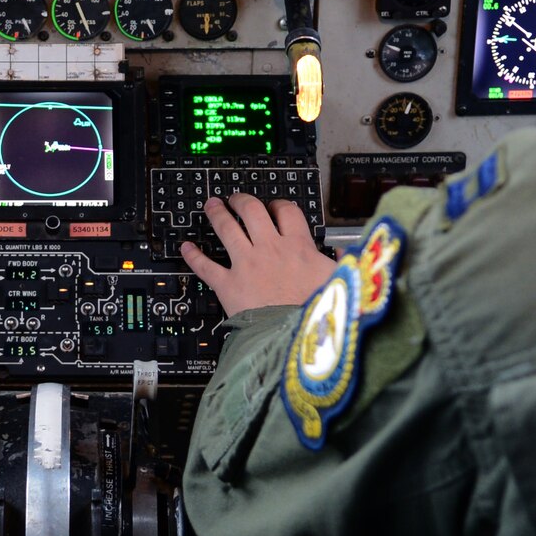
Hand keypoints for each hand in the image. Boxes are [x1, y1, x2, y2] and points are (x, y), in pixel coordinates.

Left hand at [181, 195, 337, 317]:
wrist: (296, 337)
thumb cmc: (319, 312)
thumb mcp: (342, 281)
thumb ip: (343, 262)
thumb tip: (349, 252)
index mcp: (298, 247)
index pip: (287, 213)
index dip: (280, 205)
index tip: (275, 206)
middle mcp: (269, 250)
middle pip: (252, 212)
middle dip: (242, 201)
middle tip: (236, 198)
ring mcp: (246, 265)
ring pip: (227, 229)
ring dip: (217, 215)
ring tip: (211, 206)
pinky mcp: (228, 285)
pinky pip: (206, 266)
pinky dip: (193, 255)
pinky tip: (186, 247)